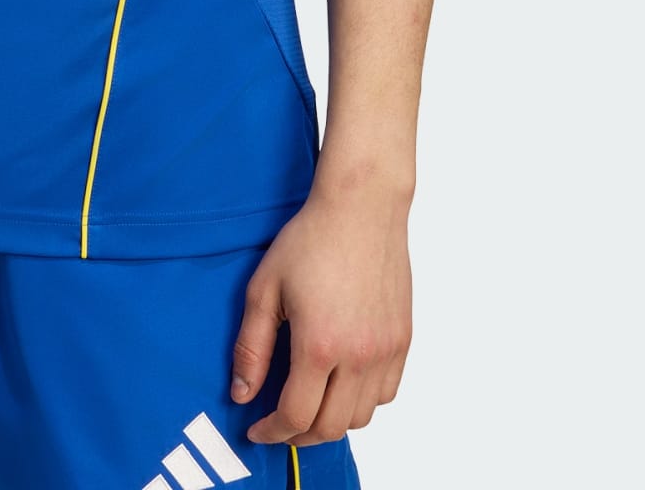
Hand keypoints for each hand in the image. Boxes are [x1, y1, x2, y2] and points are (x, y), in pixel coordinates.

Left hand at [230, 180, 412, 445]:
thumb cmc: (310, 239)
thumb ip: (252, 346)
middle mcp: (358, 356)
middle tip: (278, 425)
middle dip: (299, 435)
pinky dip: (363, 401)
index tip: (256, 430)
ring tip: (309, 404)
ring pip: (361, 416)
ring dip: (332, 420)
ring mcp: (386, 350)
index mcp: (320, 345)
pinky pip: (386, 393)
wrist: (361, 208)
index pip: (296, 416)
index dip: (272, 432)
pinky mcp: (402, 339)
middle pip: (330, 427)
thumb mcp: (264, 288)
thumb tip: (241, 393)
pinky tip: (342, 384)